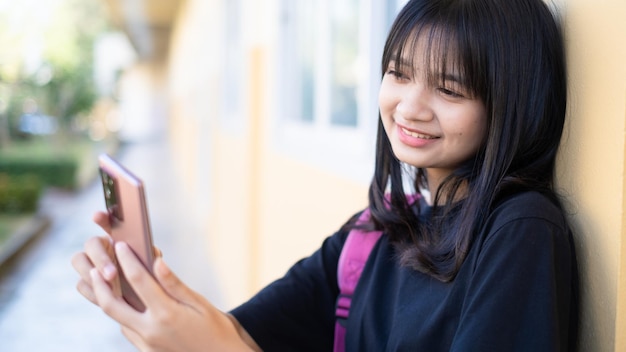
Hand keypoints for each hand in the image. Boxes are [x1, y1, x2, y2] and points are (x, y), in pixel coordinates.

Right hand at [71, 211, 159, 304]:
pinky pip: (81, 284)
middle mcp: (101, 247)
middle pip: (90, 244)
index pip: (107, 221)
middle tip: (113, 273)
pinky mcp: (87, 282)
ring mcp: (90, 263)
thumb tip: (152, 253)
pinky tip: (104, 297)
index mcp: (117, 236)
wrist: (144, 298)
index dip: (101, 217)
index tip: (98, 215)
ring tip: (109, 286)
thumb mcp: (153, 264)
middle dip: (100, 257)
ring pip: (80, 261)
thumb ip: (151, 256)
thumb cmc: (149, 276)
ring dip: (92, 273)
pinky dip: (92, 290)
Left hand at [90, 242, 259, 350]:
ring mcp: (146, 344)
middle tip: (95, 268)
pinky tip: (128, 305)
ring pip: (117, 319)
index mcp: (166, 313)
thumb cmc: (216, 330)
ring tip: (105, 283)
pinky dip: (123, 316)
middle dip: (100, 284)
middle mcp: (150, 330)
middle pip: (112, 304)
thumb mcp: (200, 304)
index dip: (127, 260)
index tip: (120, 245)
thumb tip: (156, 261)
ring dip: (108, 301)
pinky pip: (128, 331)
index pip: (139, 280)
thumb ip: (174, 284)